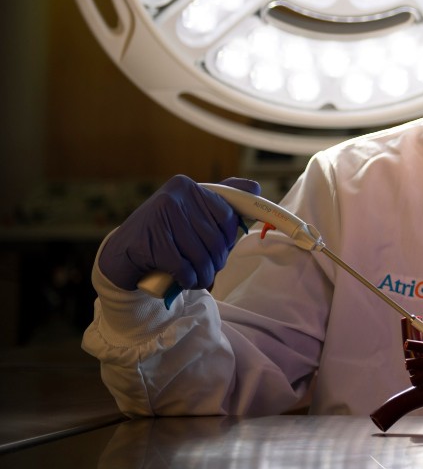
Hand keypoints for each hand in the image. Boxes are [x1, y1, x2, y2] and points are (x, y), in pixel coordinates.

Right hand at [98, 175, 260, 292]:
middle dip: (217, 260)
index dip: (228, 238)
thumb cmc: (165, 234)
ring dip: (205, 274)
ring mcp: (158, 218)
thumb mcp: (191, 211)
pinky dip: (189, 280)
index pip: (226, 215)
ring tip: (201, 279)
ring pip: (200, 255)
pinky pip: (183, 267)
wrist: (122, 255)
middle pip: (214, 237)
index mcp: (187, 186)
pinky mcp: (148, 243)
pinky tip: (187, 282)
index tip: (220, 249)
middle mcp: (173, 197)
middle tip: (211, 270)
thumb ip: (222, 199)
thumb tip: (255, 188)